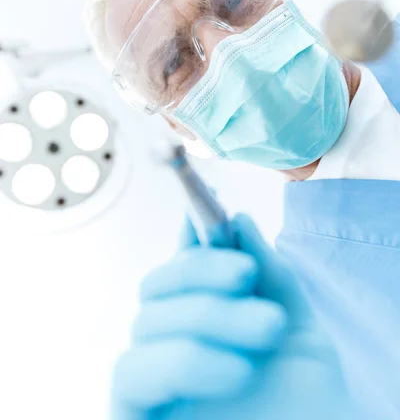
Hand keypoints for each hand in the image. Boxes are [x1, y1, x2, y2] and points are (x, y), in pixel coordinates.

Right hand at [111, 215, 355, 418]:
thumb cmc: (305, 406)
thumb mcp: (298, 331)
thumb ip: (271, 275)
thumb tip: (237, 219)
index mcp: (206, 321)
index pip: (181, 266)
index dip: (188, 232)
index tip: (208, 204)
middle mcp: (173, 343)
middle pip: (157, 285)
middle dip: (203, 271)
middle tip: (247, 276)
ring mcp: (152, 379)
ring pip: (147, 321)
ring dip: (208, 317)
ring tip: (267, 330)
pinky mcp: (132, 410)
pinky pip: (132, 370)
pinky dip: (185, 360)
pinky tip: (237, 372)